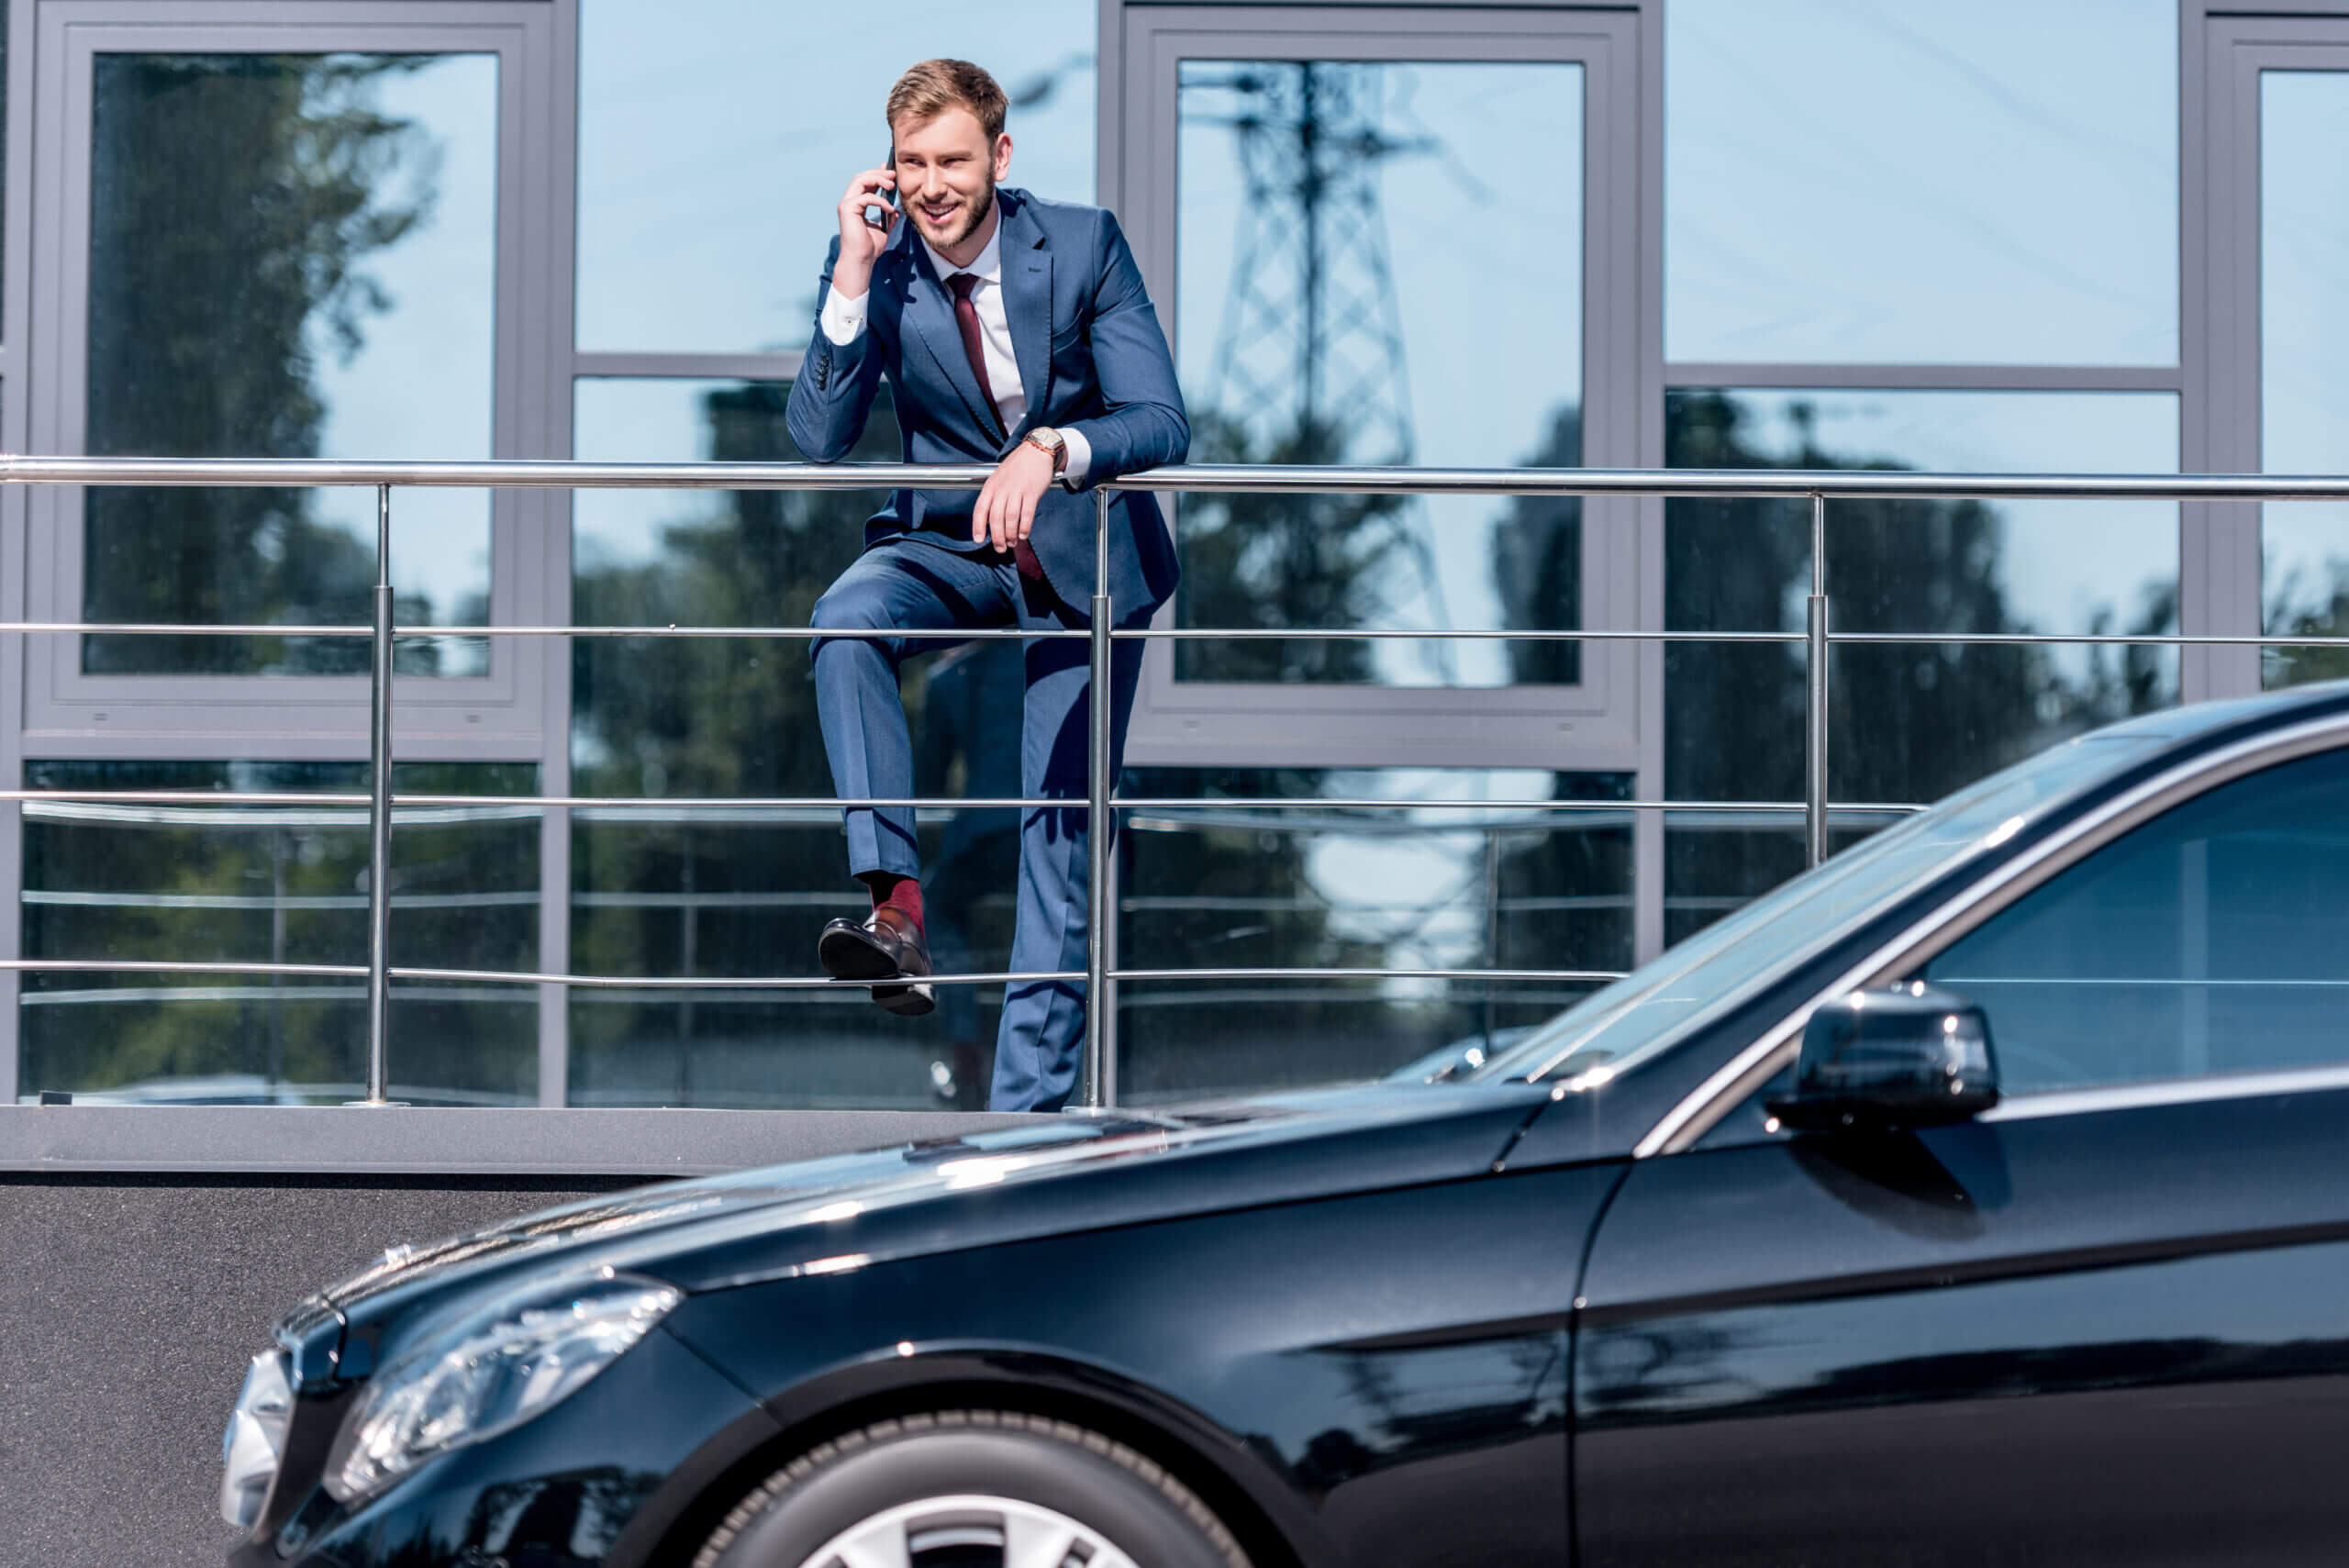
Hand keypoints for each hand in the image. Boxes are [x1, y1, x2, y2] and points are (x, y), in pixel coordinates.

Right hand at [832, 166, 896, 296]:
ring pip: (861, 181)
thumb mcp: (883, 229)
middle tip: (894, 174)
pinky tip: (889, 208)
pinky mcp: (847, 209)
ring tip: (892, 184)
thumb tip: (896, 209)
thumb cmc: (869, 249)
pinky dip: (879, 200)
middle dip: (878, 173)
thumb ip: (887, 217)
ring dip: (878, 179)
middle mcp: (848, 202)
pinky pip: (866, 197)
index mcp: (855, 205)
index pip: (864, 182)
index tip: (891, 170)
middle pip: (861, 177)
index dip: (877, 174)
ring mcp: (846, 205)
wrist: (862, 261)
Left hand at [972, 440, 1056, 552]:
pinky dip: (1024, 527)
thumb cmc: (1017, 467)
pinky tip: (1023, 534)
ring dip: (1010, 534)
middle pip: (996, 518)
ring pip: (1010, 518)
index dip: (978, 526)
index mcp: (991, 486)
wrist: (1036, 451)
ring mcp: (1017, 490)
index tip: (979, 540)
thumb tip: (989, 520)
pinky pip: (1026, 513)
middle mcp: (1002, 489)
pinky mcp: (1031, 492)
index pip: (980, 509)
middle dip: (997, 537)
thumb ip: (994, 496)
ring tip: (1012, 543)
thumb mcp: (998, 478)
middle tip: (1000, 548)